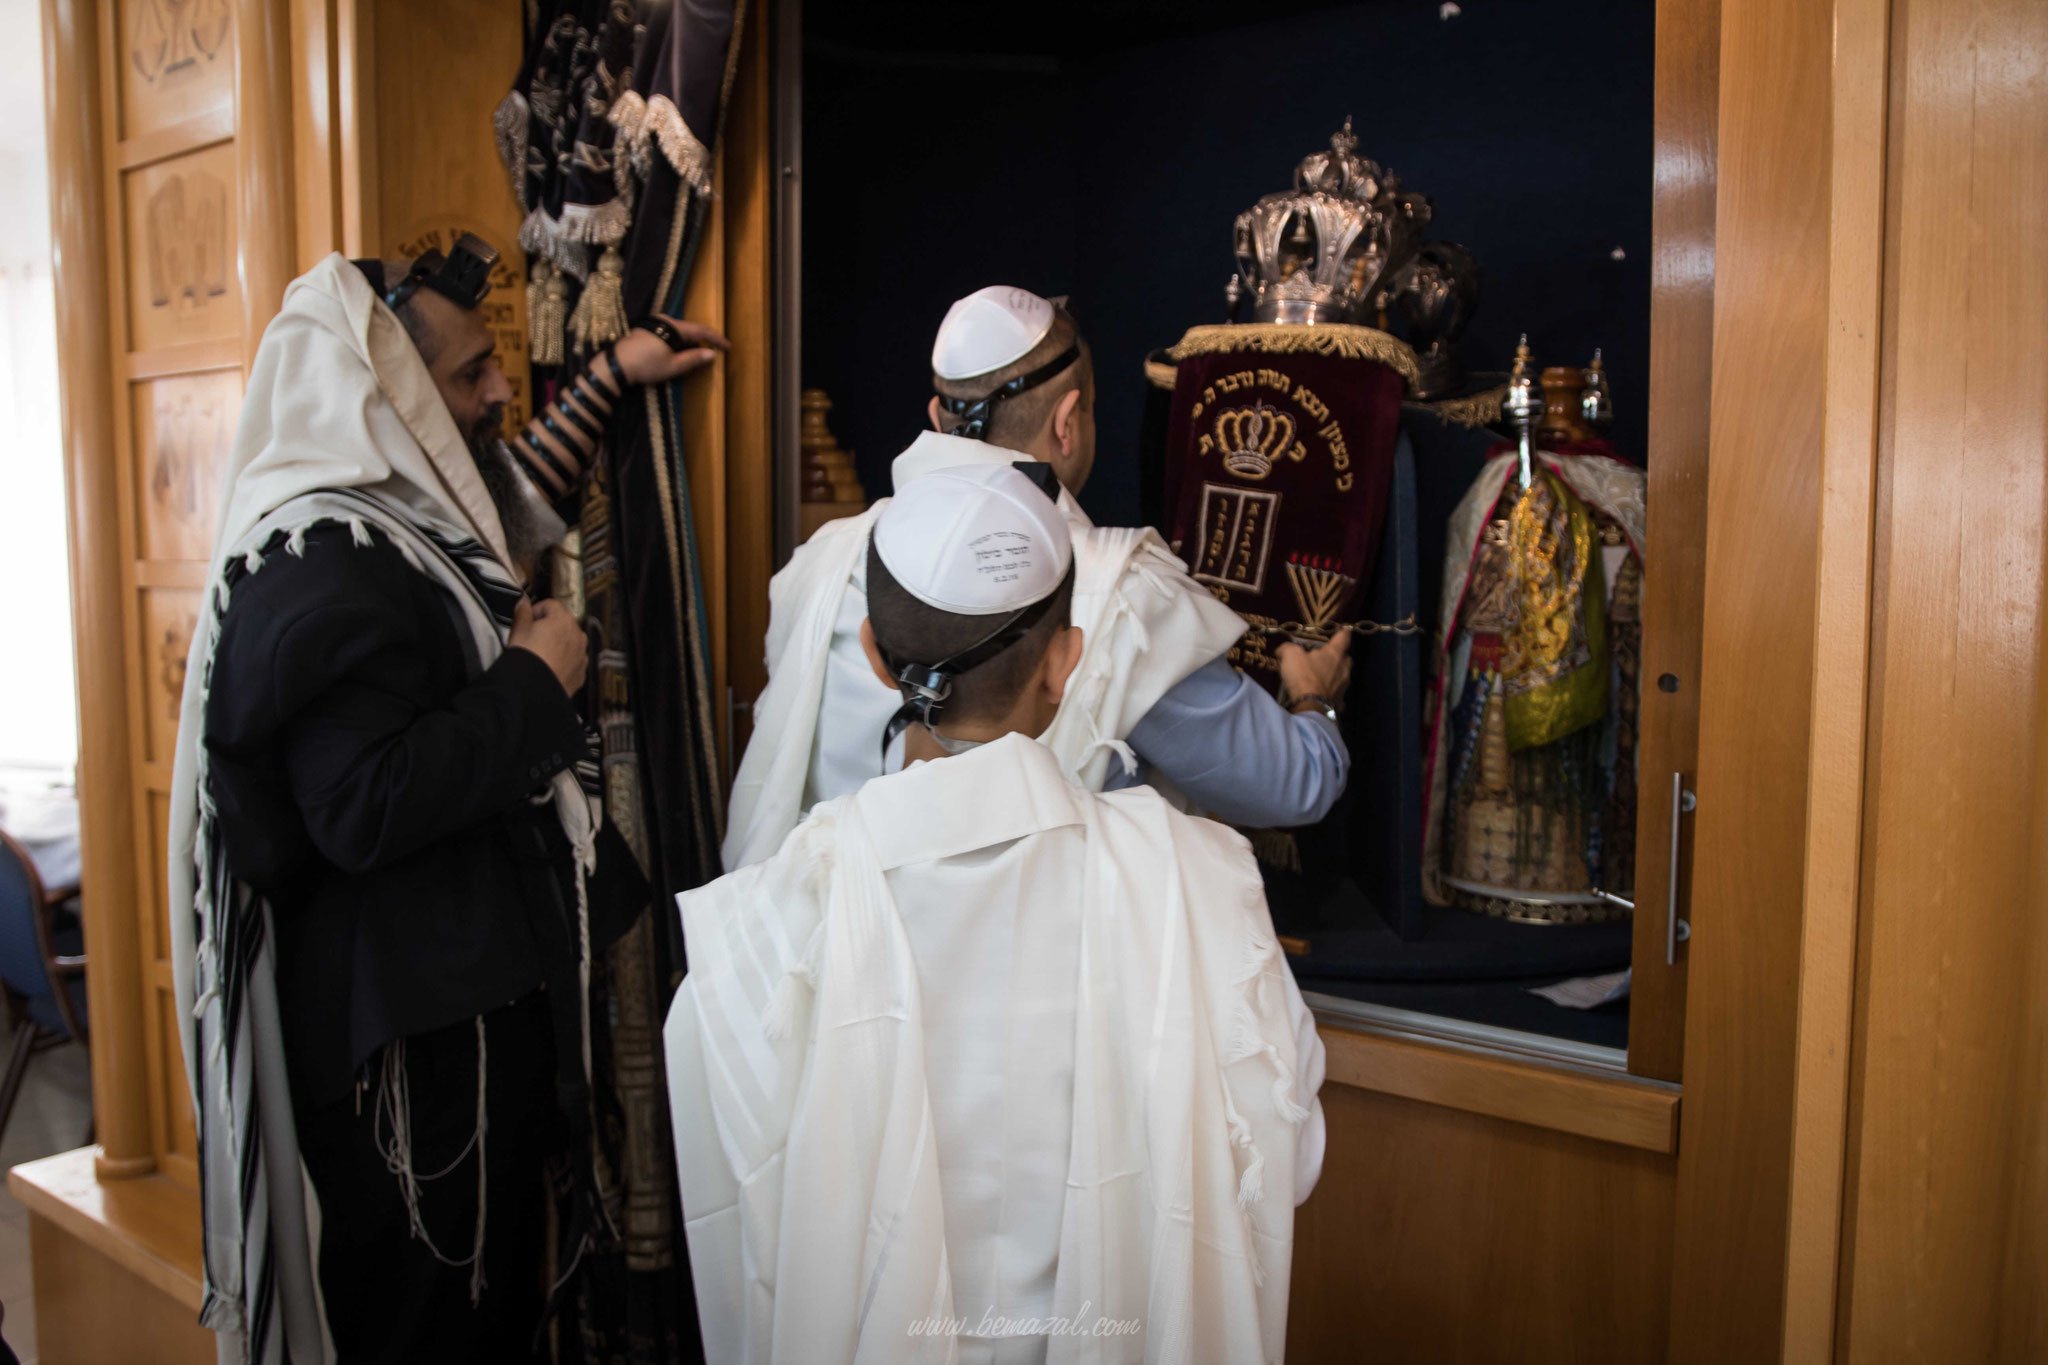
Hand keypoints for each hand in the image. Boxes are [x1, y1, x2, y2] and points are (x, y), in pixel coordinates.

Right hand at [509, 597, 587, 696]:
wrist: (534, 690)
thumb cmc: (526, 657)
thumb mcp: (518, 631)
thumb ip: (523, 612)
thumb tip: (523, 601)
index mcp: (563, 620)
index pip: (551, 604)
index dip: (537, 610)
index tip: (526, 619)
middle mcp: (578, 635)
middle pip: (564, 622)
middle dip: (550, 626)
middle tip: (532, 637)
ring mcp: (583, 655)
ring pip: (570, 642)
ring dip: (559, 643)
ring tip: (541, 654)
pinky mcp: (582, 673)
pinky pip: (573, 660)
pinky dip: (564, 660)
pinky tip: (550, 667)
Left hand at [612, 314, 728, 385]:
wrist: (617, 365)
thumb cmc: (646, 366)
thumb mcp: (673, 366)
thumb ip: (694, 359)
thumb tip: (712, 354)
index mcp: (674, 327)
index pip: (701, 330)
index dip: (716, 339)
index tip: (728, 346)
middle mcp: (664, 320)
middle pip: (689, 330)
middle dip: (700, 343)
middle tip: (709, 356)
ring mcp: (654, 324)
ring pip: (678, 333)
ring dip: (687, 345)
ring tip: (691, 360)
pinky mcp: (646, 330)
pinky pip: (668, 334)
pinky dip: (676, 344)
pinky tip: (675, 356)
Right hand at [1276, 627, 1353, 710]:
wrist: (1310, 705)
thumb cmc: (1303, 675)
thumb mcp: (1290, 655)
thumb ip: (1288, 648)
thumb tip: (1283, 649)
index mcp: (1335, 653)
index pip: (1343, 637)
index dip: (1342, 633)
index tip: (1342, 631)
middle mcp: (1344, 668)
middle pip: (1346, 658)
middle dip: (1338, 657)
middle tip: (1325, 658)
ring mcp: (1344, 686)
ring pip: (1343, 677)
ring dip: (1335, 676)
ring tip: (1322, 679)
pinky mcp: (1340, 702)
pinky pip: (1337, 695)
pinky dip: (1330, 694)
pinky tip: (1321, 696)